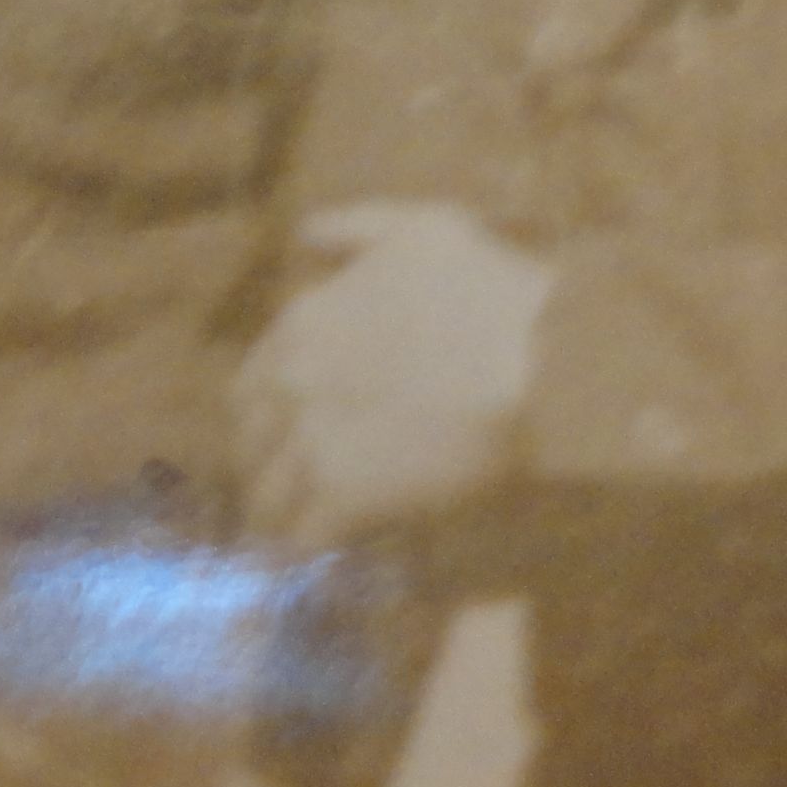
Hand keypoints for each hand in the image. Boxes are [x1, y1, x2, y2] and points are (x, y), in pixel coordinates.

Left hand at [236, 201, 551, 547]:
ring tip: (307, 539)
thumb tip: (306, 235)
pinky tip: (332, 558)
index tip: (292, 440)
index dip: (269, 421)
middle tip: (298, 493)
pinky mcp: (344, 495)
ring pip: (267, 499)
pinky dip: (312, 552)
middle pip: (248, 448)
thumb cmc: (488, 288)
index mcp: (299, 325)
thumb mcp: (418, 229)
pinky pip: (303, 540)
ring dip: (282, 519)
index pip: (249, 392)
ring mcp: (312, 442)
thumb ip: (354, 228)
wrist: (538, 355)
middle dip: (268, 472)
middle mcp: (290, 384)